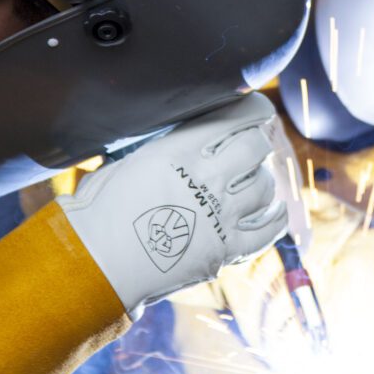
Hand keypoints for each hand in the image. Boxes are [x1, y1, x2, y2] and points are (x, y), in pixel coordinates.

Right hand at [57, 93, 287, 315]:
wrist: (97, 264)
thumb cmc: (100, 210)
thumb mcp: (127, 162)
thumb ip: (163, 149)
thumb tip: (181, 140)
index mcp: (180, 150)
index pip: (235, 118)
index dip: (253, 109)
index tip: (257, 109)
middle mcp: (208, 179)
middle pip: (256, 148)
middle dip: (257, 141)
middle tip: (250, 143)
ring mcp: (220, 216)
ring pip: (265, 186)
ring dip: (261, 177)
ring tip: (250, 178)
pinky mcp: (226, 250)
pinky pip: (268, 230)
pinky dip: (276, 215)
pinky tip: (275, 209)